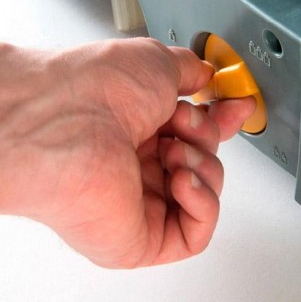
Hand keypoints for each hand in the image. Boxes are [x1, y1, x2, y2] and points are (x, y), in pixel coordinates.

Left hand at [0, 38, 255, 267]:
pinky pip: (195, 233)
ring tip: (173, 151)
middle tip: (182, 121)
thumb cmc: (93, 90)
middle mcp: (131, 165)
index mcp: (132, 127)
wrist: (62, 122)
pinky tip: (181, 180)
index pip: (189, 133)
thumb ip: (189, 70)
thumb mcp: (156, 62)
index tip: (238, 106)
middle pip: (201, 160)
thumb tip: (206, 75)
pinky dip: (202, 203)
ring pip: (204, 194)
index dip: (219, 120)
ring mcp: (134, 204)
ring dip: (203, 166)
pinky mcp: (137, 240)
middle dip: (205, 137)